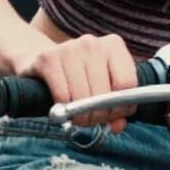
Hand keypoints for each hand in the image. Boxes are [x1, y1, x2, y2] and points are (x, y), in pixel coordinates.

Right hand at [12, 33, 137, 132]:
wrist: (42, 61)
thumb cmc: (80, 76)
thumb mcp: (103, 86)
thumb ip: (116, 106)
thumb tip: (118, 126)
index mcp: (113, 45)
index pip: (127, 83)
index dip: (121, 107)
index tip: (112, 116)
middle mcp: (92, 43)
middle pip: (104, 93)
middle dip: (99, 115)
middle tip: (91, 121)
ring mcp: (69, 48)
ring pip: (83, 97)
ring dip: (81, 116)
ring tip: (78, 117)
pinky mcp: (48, 59)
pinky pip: (62, 96)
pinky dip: (64, 109)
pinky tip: (64, 108)